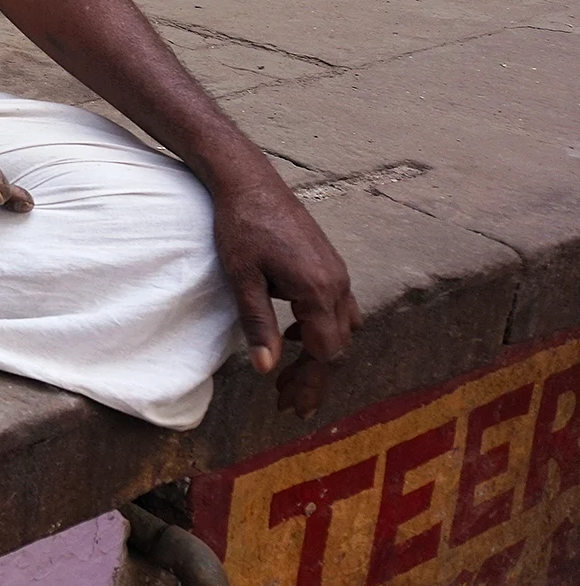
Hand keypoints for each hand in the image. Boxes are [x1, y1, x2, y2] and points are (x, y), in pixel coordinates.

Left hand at [211, 170, 360, 417]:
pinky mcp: (329, 264)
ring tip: (290, 377)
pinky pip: (338, 308)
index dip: (310, 382)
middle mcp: (338, 283)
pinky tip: (292, 336)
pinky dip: (321, 330)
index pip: (327, 353)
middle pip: (339, 346)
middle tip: (288, 403)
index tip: (287, 402)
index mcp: (319, 290)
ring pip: (343, 328)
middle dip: (315, 377)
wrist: (249, 182)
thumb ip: (257, 324)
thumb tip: (266, 369)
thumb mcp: (242, 278)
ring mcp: (337, 272)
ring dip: (321, 355)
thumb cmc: (241, 226)